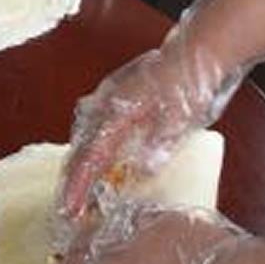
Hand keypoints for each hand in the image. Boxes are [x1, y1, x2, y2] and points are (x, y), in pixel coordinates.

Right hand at [53, 0, 251, 230]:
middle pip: (79, 148)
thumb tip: (144, 169)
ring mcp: (108, 99)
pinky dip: (92, 151)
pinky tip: (99, 166)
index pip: (90, 155)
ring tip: (81, 194)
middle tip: (71, 209)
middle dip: (73, 180)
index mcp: (117, 110)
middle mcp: (105, 104)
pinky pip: (95, 129)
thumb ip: (161, 142)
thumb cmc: (188, 83)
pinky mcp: (116, 98)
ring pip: (85, 138)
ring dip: (81, 166)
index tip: (70, 209)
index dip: (78, 185)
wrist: (194, 54)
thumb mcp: (181, 116)